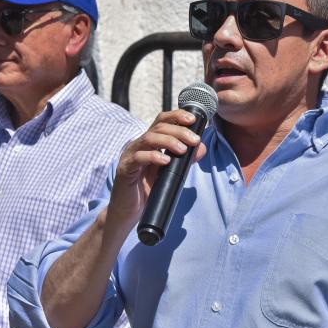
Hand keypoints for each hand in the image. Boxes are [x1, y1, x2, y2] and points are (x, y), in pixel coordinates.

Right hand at [108, 109, 206, 226]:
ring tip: (183, 150)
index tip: (194, 120)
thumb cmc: (149, 189)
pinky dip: (154, 157)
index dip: (177, 116)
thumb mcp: (171, 171)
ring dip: (169, 141)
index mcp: (150, 142)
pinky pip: (138, 157)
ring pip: (149, 138)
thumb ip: (185, 159)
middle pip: (159, 127)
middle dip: (179, 131)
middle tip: (195, 140)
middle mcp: (140, 144)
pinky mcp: (125, 168)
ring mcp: (130, 155)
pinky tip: (166, 161)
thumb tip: (202, 148)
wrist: (129, 211)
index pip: (162, 121)